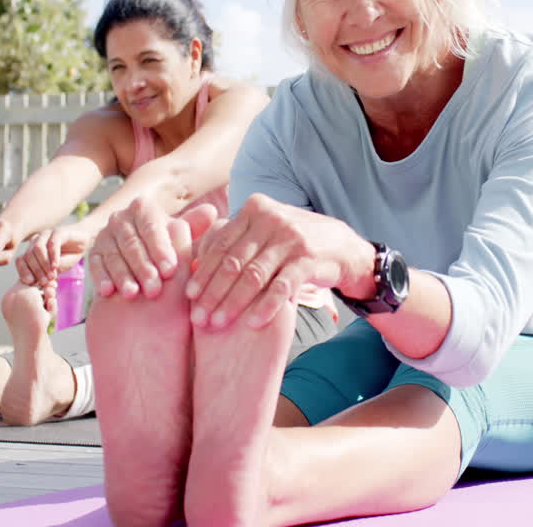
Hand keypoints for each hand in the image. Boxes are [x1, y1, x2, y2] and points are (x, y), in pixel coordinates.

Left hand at [16, 225, 89, 286]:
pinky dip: (53, 256)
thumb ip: (45, 275)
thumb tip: (35, 285)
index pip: (21, 260)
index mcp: (31, 250)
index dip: (24, 271)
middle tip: (45, 282)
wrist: (84, 244)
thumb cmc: (67, 257)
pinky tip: (56, 266)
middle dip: (36, 270)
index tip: (31, 282)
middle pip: (28, 255)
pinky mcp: (59, 231)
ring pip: (38, 248)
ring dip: (44, 264)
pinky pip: (52, 243)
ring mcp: (47, 234)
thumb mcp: (54, 270)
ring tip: (52, 276)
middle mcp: (36, 240)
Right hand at [87, 198, 217, 299]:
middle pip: (132, 243)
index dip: (161, 249)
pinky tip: (108, 292)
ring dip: (123, 275)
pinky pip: (96, 265)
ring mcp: (104, 236)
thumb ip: (193, 228)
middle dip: (143, 267)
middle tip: (154, 289)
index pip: (152, 228)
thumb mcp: (182, 240)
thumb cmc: (169, 252)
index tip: (171, 271)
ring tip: (133, 294)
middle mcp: (120, 218)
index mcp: (143, 208)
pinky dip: (101, 278)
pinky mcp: (93, 254)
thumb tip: (211, 212)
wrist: (146, 268)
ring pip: (114, 255)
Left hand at [186, 193, 371, 330]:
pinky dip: (265, 306)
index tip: (189, 296)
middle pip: (233, 261)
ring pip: (253, 276)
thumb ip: (234, 240)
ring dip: (232, 303)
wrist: (343, 246)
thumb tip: (194, 260)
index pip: (221, 243)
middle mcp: (271, 219)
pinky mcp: (309, 259)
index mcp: (255, 208)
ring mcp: (291, 238)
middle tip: (198, 317)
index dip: (203, 271)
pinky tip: (252, 323)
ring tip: (218, 323)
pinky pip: (281, 287)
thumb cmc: (292, 242)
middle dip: (212, 292)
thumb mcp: (265, 231)